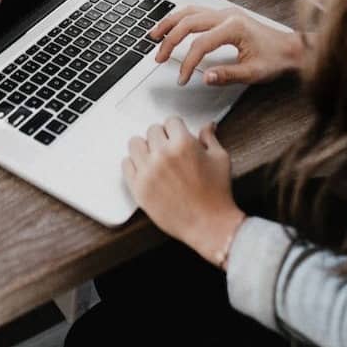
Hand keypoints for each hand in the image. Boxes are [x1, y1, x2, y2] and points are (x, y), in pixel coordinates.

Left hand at [122, 117, 244, 266]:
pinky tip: (145, 169)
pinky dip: (134, 164)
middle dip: (162, 137)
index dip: (176, 128)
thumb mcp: (220, 159)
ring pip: (135, 143)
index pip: (171, 121)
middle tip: (169, 149)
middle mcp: (162, 155)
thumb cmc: (217, 194)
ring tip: (154, 157)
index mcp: (183, 144)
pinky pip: (126, 164)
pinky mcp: (138, 187)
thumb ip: (210, 138)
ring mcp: (148, 171)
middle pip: (152, 130)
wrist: (209, 225)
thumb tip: (208, 126)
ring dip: (145, 147)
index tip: (177, 135)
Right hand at [150, 6, 303, 85]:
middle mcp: (227, 15)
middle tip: (159, 57)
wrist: (292, 48)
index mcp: (234, 27)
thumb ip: (228, 75)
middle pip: (188, 22)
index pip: (200, 44)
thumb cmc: (277, 59)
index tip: (182, 78)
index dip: (188, 63)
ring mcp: (225, 13)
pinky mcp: (225, 15)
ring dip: (170, 23)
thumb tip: (206, 77)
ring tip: (154, 35)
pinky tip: (172, 27)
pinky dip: (180, 19)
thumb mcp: (254, 73)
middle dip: (170, 40)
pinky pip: (196, 12)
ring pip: (189, 12)